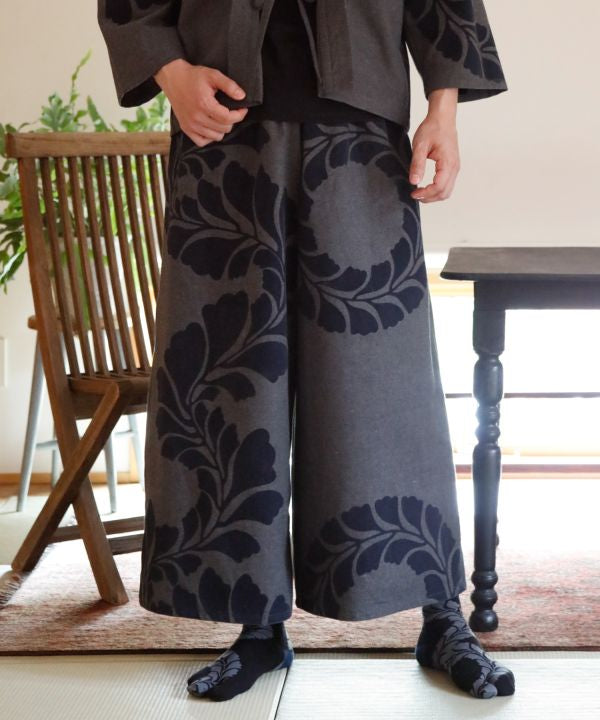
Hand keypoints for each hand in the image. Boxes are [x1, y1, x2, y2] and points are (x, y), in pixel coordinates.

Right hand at [154, 58, 248, 146]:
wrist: (173, 78)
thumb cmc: (193, 76)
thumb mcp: (213, 75)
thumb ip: (229, 85)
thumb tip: (242, 96)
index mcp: (204, 104)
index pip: (228, 118)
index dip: (239, 115)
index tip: (242, 109)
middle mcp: (197, 117)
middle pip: (224, 129)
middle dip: (231, 120)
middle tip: (230, 111)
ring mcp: (190, 125)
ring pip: (216, 137)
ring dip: (222, 129)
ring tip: (220, 118)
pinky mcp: (186, 129)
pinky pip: (202, 142)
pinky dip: (209, 137)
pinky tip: (211, 127)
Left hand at [409, 88, 459, 202]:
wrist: (443, 119)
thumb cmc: (432, 129)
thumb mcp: (420, 145)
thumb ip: (417, 164)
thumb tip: (414, 181)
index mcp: (448, 162)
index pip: (439, 187)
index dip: (425, 193)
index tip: (413, 192)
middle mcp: (455, 168)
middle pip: (444, 193)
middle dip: (429, 198)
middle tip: (414, 194)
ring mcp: (455, 168)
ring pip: (447, 191)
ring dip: (433, 196)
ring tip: (419, 192)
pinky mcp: (452, 168)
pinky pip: (447, 185)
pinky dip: (437, 190)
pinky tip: (426, 187)